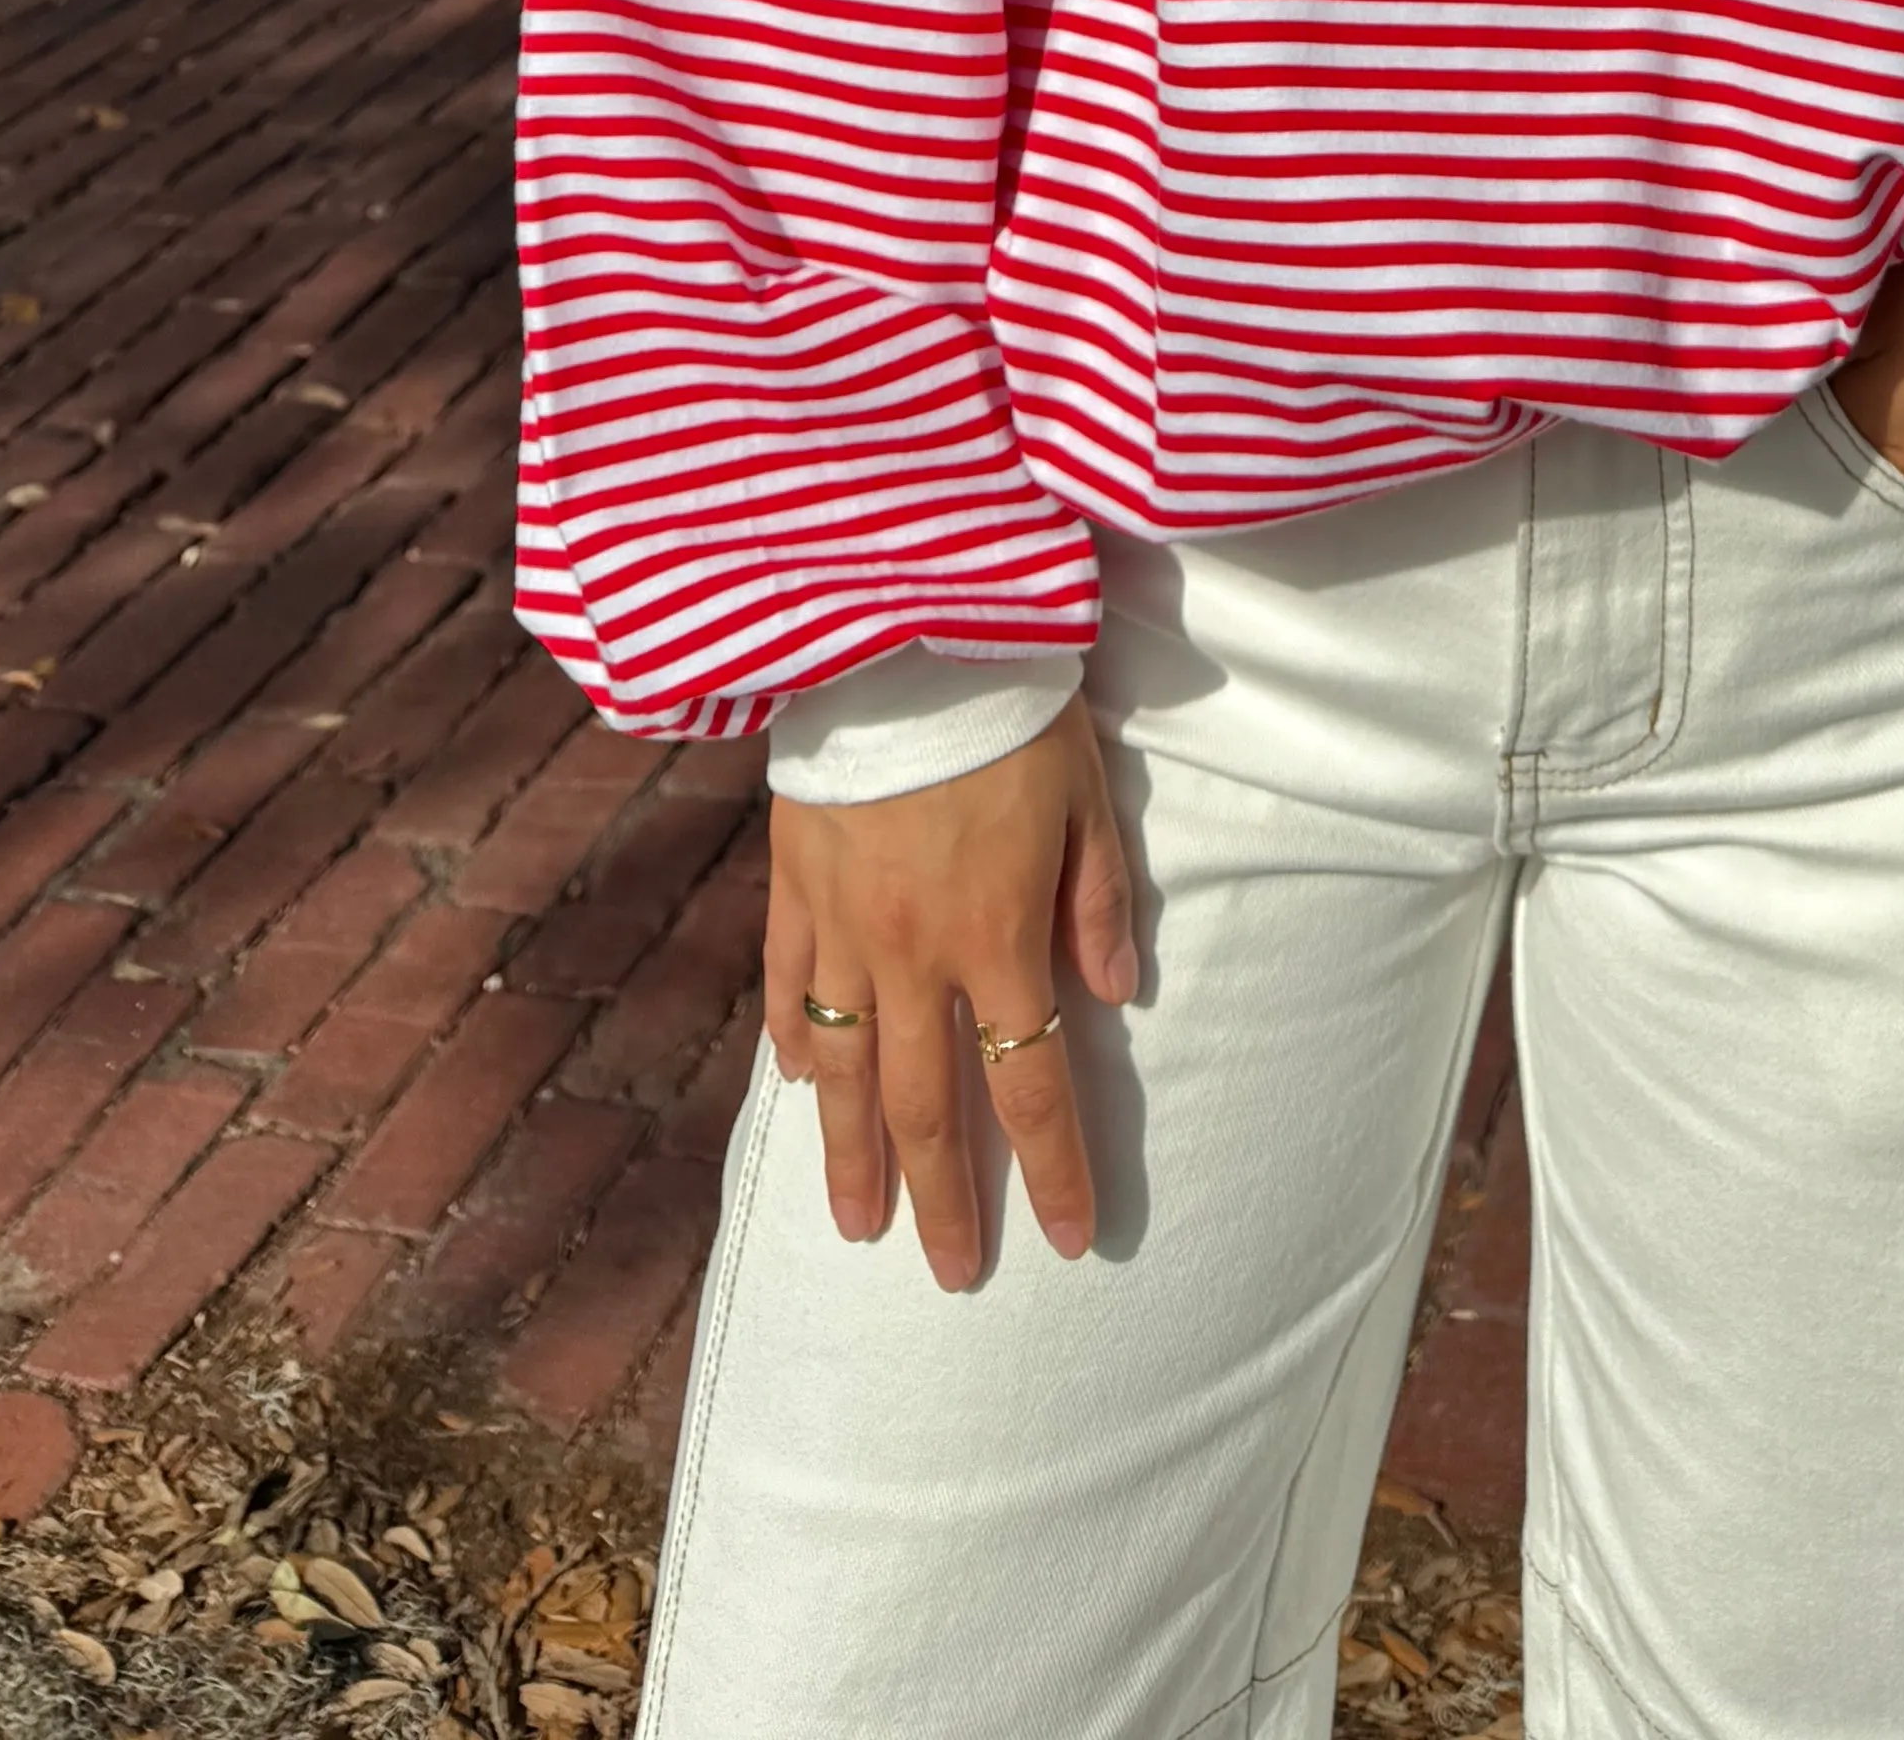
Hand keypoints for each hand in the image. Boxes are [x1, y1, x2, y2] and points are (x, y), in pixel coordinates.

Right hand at [765, 697, 1138, 1287]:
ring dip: (854, 1157)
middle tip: (952, 1274)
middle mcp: (913, 952)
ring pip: (847, 1072)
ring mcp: (843, 925)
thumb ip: (1096, 900)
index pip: (1032, 1082)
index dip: (1052, 1169)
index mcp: (996, 934)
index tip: (1071, 1241)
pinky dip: (794, 1044)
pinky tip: (801, 1087)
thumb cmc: (1009, 705)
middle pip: (930, 1105)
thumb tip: (1115, 996)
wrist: (894, 629)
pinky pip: (788, 984)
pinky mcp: (793, 883)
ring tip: (858, 1229)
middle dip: (945, 1200)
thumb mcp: (1085, 794)